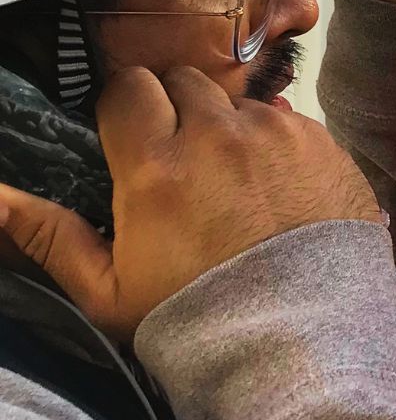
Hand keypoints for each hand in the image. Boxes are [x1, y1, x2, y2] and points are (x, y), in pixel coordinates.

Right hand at [0, 67, 381, 341]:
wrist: (303, 339)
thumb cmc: (197, 319)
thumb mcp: (109, 291)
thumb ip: (49, 235)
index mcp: (157, 166)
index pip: (127, 87)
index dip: (124, 107)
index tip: (129, 135)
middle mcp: (218, 134)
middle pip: (183, 81)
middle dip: (173, 107)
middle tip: (178, 154)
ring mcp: (276, 133)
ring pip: (237, 101)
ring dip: (227, 126)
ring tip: (232, 180)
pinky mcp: (322, 141)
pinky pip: (287, 121)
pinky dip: (274, 142)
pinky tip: (276, 188)